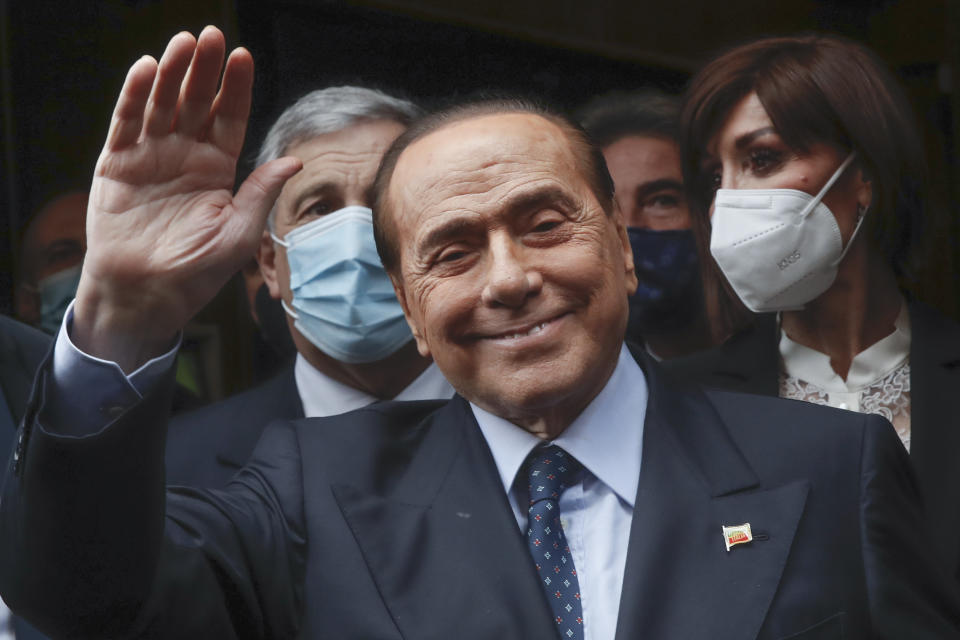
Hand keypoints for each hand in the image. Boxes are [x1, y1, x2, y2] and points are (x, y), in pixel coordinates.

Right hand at [73, 26, 301, 371]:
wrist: (147, 294)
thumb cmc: (197, 270)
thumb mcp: (239, 233)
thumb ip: (261, 193)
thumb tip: (295, 160)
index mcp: (217, 168)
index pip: (230, 119)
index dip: (236, 89)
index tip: (243, 58)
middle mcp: (185, 155)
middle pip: (197, 102)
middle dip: (204, 70)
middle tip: (212, 36)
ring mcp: (150, 156)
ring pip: (162, 104)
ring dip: (171, 73)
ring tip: (183, 44)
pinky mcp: (117, 164)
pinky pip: (127, 123)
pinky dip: (135, 97)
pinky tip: (147, 70)